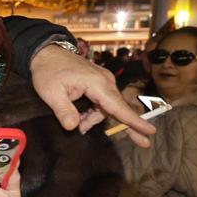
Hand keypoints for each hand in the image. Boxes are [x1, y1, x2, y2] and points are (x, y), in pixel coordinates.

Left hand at [29, 45, 154, 147]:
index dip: (133, 120)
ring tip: (79, 125)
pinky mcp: (99, 83)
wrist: (46, 52)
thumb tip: (73, 128)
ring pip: (107, 107)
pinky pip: (102, 102)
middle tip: (144, 143)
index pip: (117, 106)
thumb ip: (63, 110)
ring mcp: (103, 81)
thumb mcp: (50, 92)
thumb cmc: (48, 70)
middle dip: (128, 126)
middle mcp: (105, 81)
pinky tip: (82, 119)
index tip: (150, 130)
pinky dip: (94, 112)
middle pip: (118, 108)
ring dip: (95, 119)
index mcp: (97, 83)